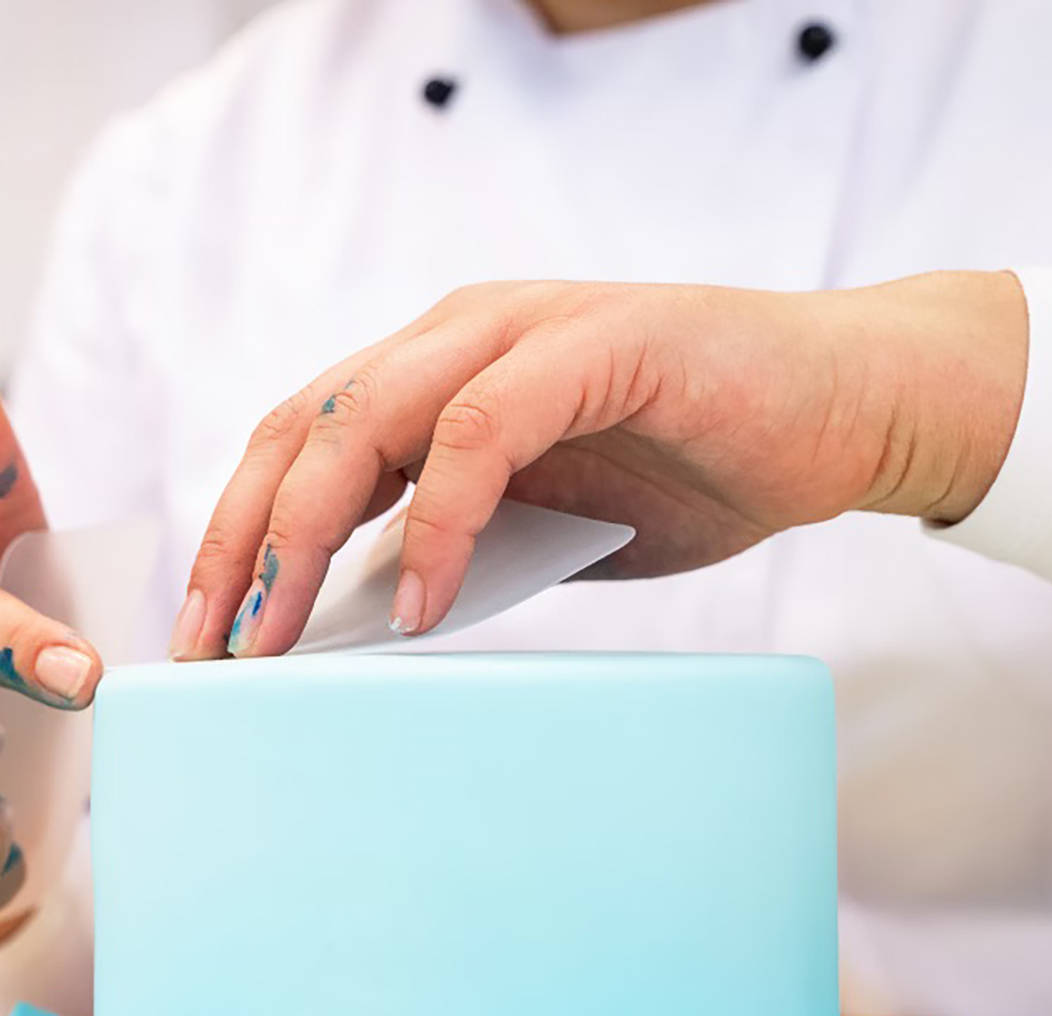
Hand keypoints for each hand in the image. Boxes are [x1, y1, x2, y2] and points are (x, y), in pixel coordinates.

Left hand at [171, 271, 1026, 658]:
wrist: (846, 411)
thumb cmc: (692, 469)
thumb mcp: (541, 529)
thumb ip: (453, 552)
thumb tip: (355, 628)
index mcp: (431, 371)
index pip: (295, 444)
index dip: (236, 536)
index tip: (205, 637)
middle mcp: (456, 334)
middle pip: (301, 429)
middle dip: (243, 543)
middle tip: (216, 650)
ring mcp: (523, 329)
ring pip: (367, 417)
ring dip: (307, 533)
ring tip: (282, 634)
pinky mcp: (597, 342)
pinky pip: (482, 428)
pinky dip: (437, 518)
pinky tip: (421, 605)